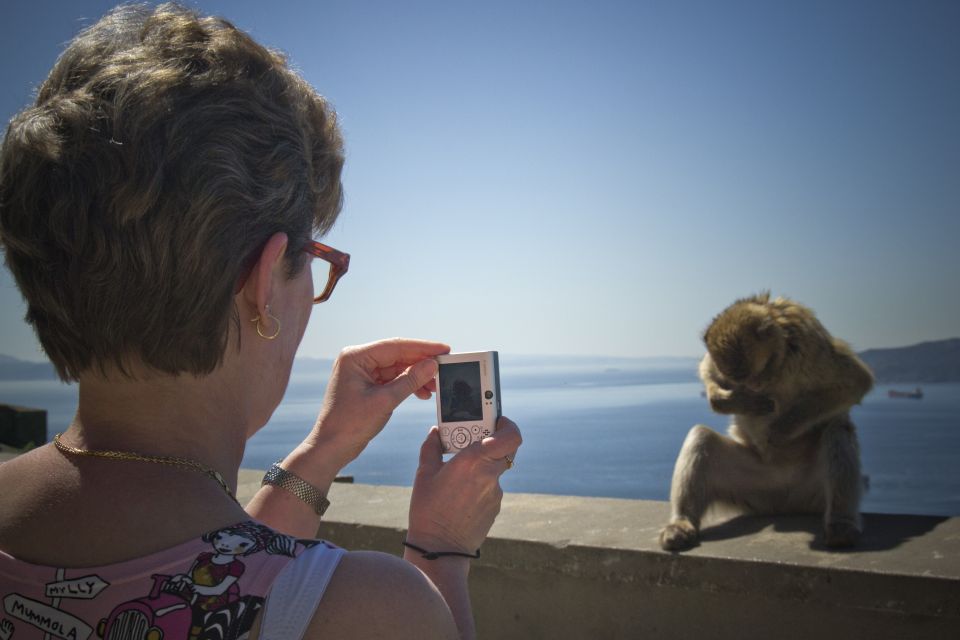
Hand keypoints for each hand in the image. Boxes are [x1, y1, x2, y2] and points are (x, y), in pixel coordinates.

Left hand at [308, 338, 449, 464]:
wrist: (331, 447)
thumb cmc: (350, 424)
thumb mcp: (385, 401)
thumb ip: (410, 380)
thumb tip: (433, 364)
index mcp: (355, 357)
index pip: (395, 346)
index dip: (423, 348)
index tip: (444, 349)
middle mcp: (358, 360)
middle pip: (397, 355)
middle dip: (421, 363)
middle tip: (445, 368)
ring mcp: (362, 372)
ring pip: (397, 368)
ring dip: (416, 376)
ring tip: (435, 386)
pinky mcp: (366, 384)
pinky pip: (392, 379)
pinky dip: (407, 385)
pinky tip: (422, 393)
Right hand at [407, 417, 521, 553]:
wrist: (439, 549)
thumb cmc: (428, 509)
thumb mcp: (424, 473)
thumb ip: (432, 447)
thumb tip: (435, 432)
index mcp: (474, 461)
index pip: (510, 436)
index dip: (508, 425)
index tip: (496, 420)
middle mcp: (490, 475)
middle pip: (506, 449)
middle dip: (493, 441)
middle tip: (474, 440)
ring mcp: (495, 493)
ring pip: (495, 469)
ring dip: (481, 466)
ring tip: (457, 476)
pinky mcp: (495, 507)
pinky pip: (490, 487)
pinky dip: (479, 485)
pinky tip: (460, 495)